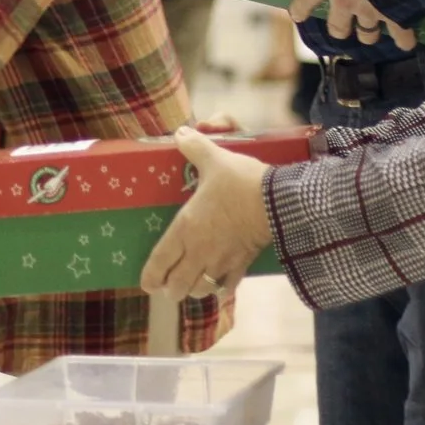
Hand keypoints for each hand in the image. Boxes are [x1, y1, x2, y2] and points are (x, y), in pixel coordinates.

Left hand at [140, 129, 273, 298]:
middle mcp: (200, 252)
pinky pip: (228, 288)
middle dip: (171, 288)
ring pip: (201, 291)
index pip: (160, 263)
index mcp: (186, 229)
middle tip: (169, 282)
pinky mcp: (243, 265)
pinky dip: (221, 290)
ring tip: (192, 283)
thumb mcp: (214, 159)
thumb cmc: (240, 182)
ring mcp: (222, 262)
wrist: (277, 202)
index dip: (150, 277)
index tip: (147, 283)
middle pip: (178, 287)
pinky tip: (220, 284)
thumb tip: (180, 133)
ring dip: (194, 290)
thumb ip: (194, 147)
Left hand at [284, 0, 414, 49]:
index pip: (305, 0)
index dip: (299, 8)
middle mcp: (347, 2)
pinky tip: (406, 40)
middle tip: (341, 23)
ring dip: (367, 34)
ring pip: (367, 35)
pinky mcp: (398, 15)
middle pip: (338, 27)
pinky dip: (404, 39)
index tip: (297, 14)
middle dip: (339, 27)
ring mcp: (373, 11)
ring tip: (370, 31)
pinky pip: (402, 36)